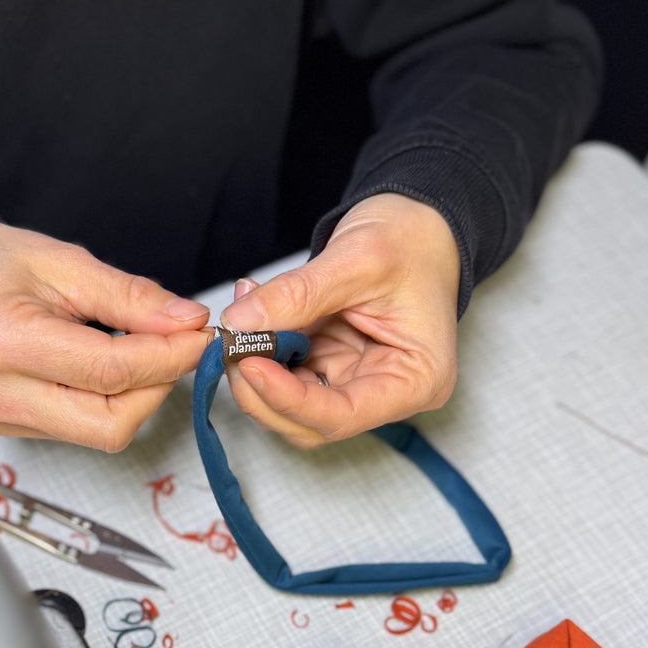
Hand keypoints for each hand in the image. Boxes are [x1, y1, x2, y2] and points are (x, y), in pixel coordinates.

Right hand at [0, 220, 211, 450]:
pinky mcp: (13, 429)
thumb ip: (130, 297)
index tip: (199, 336)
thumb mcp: (66, 263)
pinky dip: (114, 401)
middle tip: (180, 346)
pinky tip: (113, 366)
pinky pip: (84, 428)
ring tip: (147, 350)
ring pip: (102, 433)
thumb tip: (186, 323)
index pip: (108, 370)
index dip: (167, 357)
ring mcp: (2, 418)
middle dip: (158, 386)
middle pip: (108, 422)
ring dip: (140, 397)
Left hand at [219, 193, 460, 447]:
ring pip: (289, 406)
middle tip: (229, 345)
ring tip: (238, 323)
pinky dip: (260, 352)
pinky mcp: (329, 367)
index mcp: (415, 381)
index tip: (249, 365)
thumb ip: (297, 295)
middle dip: (262, 391)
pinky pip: (285, 375)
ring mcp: (354, 384)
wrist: (417, 224)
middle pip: (309, 423)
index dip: (288, 400)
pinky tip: (249, 319)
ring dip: (254, 372)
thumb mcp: (357, 260)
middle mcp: (385, 394)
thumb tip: (239, 322)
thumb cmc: (409, 241)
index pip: (342, 416)